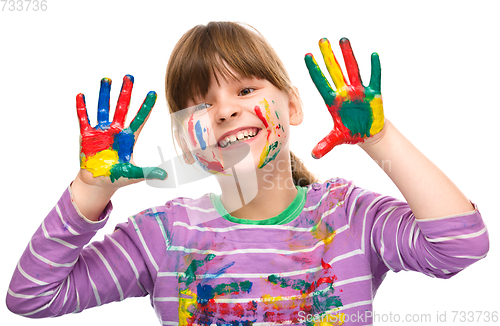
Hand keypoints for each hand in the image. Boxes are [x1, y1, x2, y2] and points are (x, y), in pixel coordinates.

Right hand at [76, 75, 166, 187]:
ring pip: (104, 108)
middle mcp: (116, 131)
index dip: (146, 106)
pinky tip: (81, 95)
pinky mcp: (87, 136)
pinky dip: (82, 108)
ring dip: (104, 94)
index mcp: (128, 138)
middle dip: (126, 92)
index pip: (140, 118)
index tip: (153, 92)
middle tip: (129, 77)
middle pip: (122, 107)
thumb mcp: (134, 175)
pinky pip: (84, 119)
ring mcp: (101, 131)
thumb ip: (148, 172)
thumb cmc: (116, 177)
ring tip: (107, 79)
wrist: (98, 182)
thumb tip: (165, 175)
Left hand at [305, 38, 383, 158]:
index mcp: (333, 102)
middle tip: (321, 40)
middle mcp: (344, 93)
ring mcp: (358, 91)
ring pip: (352, 70)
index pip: (321, 83)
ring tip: (343, 39)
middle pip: (335, 71)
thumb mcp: (337, 139)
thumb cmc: (351, 133)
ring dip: (348, 55)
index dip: (315, 71)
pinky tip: (373, 55)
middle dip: (328, 56)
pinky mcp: (373, 94)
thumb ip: (326, 145)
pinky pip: (374, 78)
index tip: (307, 56)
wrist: (368, 134)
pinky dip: (374, 68)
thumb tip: (314, 156)